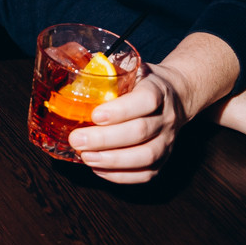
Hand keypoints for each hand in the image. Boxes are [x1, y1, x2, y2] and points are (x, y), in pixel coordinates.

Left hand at [69, 63, 191, 183]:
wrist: (177, 94)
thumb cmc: (143, 82)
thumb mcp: (130, 69)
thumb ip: (106, 73)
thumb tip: (68, 75)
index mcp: (158, 90)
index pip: (145, 101)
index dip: (119, 111)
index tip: (94, 116)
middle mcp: (166, 117)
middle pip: (140, 132)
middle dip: (105, 139)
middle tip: (77, 140)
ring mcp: (168, 140)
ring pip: (145, 156)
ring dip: (112, 160)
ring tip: (86, 157)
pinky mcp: (164, 159)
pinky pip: (146, 174)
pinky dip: (121, 175)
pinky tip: (98, 168)